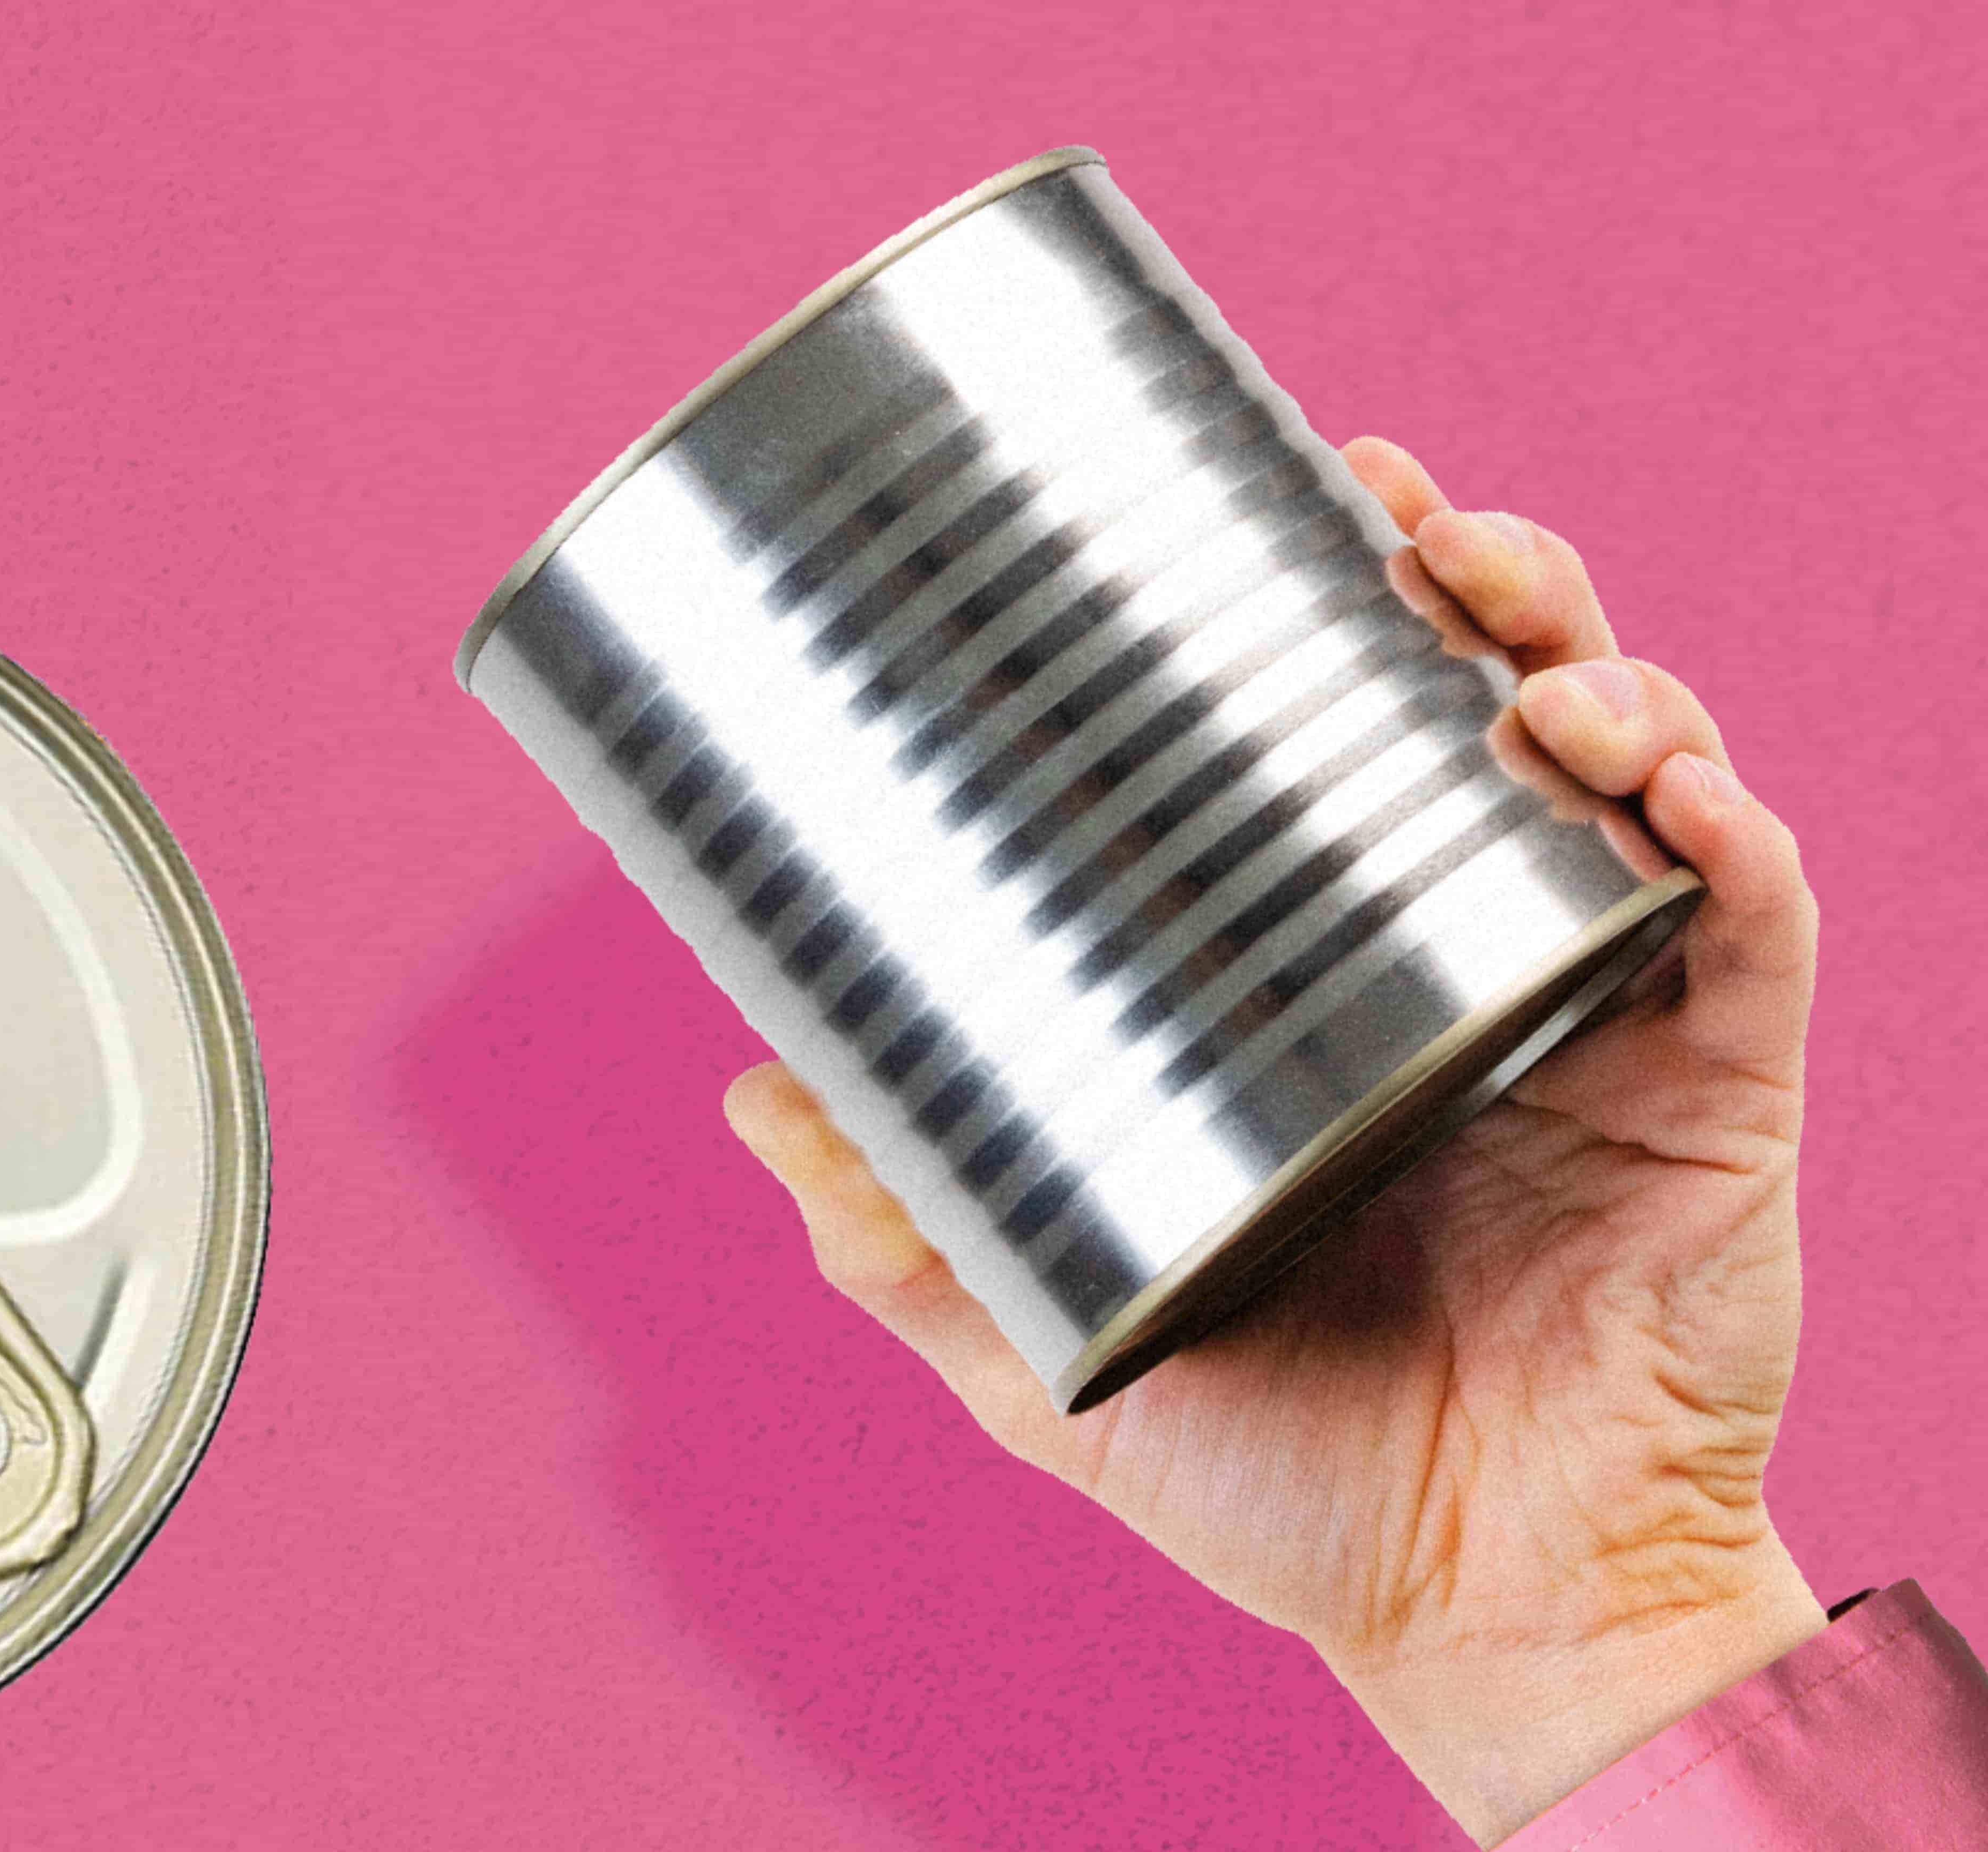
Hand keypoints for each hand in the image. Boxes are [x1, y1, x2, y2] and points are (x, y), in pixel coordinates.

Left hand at [722, 437, 1822, 1845]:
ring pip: (1636, 770)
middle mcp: (1472, 975)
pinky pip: (1746, 924)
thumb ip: (906, 1232)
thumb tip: (753, 1091)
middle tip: (1394, 506)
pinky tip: (1665, 785)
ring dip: (1592, 669)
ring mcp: (1604, 1020)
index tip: (1265, 496)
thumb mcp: (1054, 1338)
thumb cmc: (1276, 1480)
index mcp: (1330, 998)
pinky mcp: (1719, 1093)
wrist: (1464, 1614)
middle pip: (1491, 709)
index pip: (1330, 751)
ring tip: (1516, 653)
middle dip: (1466, 579)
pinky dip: (1718, 836)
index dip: (1316, 611)